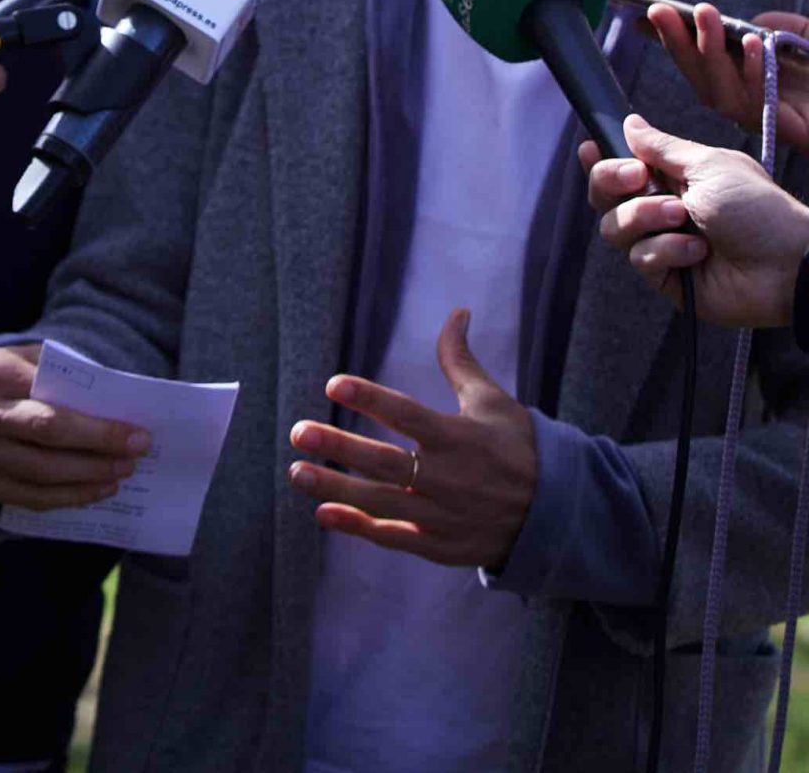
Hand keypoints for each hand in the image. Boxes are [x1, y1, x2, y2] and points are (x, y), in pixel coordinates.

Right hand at [0, 343, 147, 509]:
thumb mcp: (21, 360)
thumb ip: (59, 373)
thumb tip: (114, 401)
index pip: (54, 408)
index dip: (99, 427)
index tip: (138, 434)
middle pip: (49, 441)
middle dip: (99, 451)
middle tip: (135, 455)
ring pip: (42, 475)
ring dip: (89, 478)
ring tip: (121, 473)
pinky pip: (30, 498)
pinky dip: (69, 497)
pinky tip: (95, 489)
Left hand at [290, 309, 537, 569]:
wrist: (558, 514)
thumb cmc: (518, 448)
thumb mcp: (493, 401)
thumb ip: (460, 360)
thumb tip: (456, 311)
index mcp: (461, 438)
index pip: (408, 415)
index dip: (371, 398)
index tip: (333, 383)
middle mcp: (450, 478)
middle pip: (386, 463)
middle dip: (339, 446)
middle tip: (297, 432)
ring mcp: (445, 515)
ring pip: (382, 502)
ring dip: (336, 487)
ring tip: (297, 471)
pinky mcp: (441, 544)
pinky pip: (395, 537)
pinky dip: (360, 526)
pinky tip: (324, 512)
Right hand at [581, 114, 808, 327]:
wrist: (785, 264)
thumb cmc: (757, 209)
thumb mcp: (709, 165)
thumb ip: (662, 147)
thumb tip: (630, 123)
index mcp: (675, 181)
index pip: (621, 169)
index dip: (601, 161)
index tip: (591, 149)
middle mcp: (662, 211)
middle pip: (604, 198)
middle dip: (612, 183)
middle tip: (639, 178)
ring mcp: (661, 244)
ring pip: (614, 228)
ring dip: (645, 217)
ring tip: (681, 217)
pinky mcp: (665, 277)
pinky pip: (640, 259)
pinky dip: (667, 251)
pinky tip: (698, 252)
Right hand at [643, 2, 808, 151]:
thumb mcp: (806, 35)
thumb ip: (779, 27)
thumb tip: (744, 29)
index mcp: (751, 80)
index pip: (702, 61)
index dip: (672, 40)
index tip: (646, 16)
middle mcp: (751, 102)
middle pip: (701, 78)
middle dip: (677, 42)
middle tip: (659, 11)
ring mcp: (766, 119)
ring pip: (720, 92)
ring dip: (708, 51)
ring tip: (704, 13)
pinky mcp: (787, 129)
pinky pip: (758, 104)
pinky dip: (750, 73)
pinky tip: (753, 43)